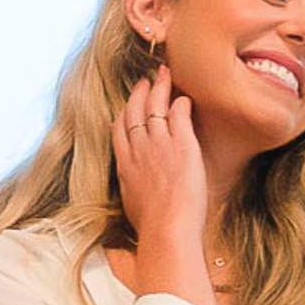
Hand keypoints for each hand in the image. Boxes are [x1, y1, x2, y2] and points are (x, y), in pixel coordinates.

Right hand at [114, 67, 204, 250]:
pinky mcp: (182, 144)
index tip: (130, 103)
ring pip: (155, 106)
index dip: (124, 111)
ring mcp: (159, 143)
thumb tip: (136, 189)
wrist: (167, 229)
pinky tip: (185, 98)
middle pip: (134, 110)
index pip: (119, 128)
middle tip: (145, 80)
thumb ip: (132, 188)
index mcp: (124, 164)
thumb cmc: (152, 227)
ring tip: (164, 75)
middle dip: (140, 92)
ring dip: (160, 87)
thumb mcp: (132, 204)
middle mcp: (138, 148)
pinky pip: (179, 113)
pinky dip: (181, 103)